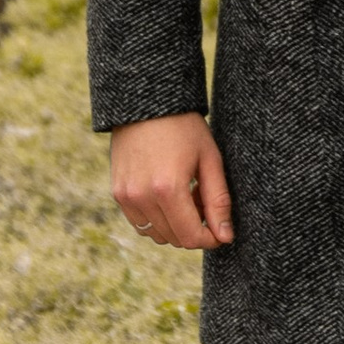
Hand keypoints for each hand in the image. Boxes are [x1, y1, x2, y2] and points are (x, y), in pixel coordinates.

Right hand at [111, 113, 233, 249]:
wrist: (147, 103)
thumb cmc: (184, 127)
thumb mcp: (210, 160)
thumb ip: (218, 201)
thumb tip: (225, 237)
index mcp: (168, 189)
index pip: (191, 237)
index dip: (210, 239)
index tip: (221, 231)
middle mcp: (142, 197)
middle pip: (174, 239)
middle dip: (194, 230)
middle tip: (204, 202)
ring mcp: (126, 196)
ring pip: (156, 235)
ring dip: (175, 226)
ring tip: (186, 196)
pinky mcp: (118, 193)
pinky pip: (140, 223)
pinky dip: (157, 219)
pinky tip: (167, 195)